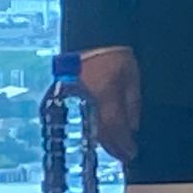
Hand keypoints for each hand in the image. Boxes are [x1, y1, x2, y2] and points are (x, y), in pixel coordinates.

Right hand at [79, 48, 141, 162]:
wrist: (90, 38)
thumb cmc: (114, 54)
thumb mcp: (132, 76)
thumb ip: (132, 104)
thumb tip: (133, 127)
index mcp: (104, 94)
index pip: (115, 128)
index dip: (124, 144)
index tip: (132, 153)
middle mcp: (84, 100)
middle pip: (99, 133)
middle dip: (113, 146)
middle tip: (124, 154)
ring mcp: (69, 100)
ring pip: (84, 129)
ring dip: (99, 140)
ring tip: (112, 146)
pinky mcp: (59, 98)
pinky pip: (72, 120)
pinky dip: (85, 129)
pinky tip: (94, 133)